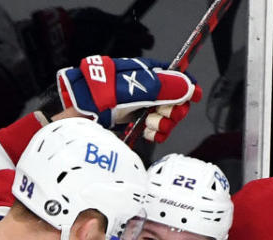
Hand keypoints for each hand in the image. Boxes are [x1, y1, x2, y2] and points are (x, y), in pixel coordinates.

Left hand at [56, 55, 201, 134]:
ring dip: (164, 123)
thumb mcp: (135, 89)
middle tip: (165, 116)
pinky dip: (157, 133)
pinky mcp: (136, 121)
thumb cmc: (101, 96)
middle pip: (175, 99)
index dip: (187, 85)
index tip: (194, 97)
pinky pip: (157, 128)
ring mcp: (141, 105)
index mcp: (146, 72)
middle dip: (174, 110)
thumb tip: (189, 86)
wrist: (78, 115)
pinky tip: (150, 134)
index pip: (175, 75)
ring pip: (167, 116)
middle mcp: (146, 88)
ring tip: (151, 126)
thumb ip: (164, 87)